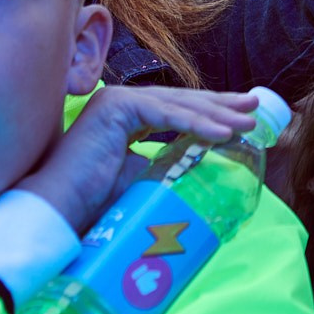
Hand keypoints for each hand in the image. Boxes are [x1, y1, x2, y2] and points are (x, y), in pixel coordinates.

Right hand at [16, 86, 257, 233]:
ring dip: (217, 115)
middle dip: (222, 105)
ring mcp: (116, 100)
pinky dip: (196, 123)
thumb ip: (168, 162)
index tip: (242, 117)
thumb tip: (204, 162)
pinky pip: (164, 114)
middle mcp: (122, 103)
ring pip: (178, 105)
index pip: (178, 109)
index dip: (212, 112)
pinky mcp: (114, 107)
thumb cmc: (94, 203)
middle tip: (255, 107)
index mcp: (127, 117)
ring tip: (248, 123)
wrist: (58, 212)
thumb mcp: (143, 177)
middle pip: (183, 101)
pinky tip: (222, 132)